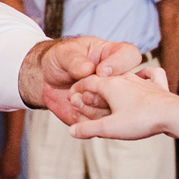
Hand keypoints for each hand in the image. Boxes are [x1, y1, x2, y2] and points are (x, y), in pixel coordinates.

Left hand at [22, 36, 144, 123]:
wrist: (49, 79)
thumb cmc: (61, 59)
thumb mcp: (64, 54)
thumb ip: (75, 61)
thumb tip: (88, 69)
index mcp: (114, 54)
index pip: (129, 56)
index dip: (119, 65)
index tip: (100, 72)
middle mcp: (118, 78)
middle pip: (128, 87)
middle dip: (106, 93)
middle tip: (86, 94)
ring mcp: (112, 98)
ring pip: (117, 109)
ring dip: (95, 108)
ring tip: (75, 101)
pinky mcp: (101, 115)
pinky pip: (102, 124)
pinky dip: (88, 122)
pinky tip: (75, 111)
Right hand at [67, 64, 175, 141]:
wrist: (172, 115)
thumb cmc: (141, 120)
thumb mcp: (110, 128)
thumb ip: (88, 129)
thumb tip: (72, 131)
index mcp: (111, 84)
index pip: (88, 82)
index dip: (77, 89)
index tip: (72, 96)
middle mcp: (125, 78)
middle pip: (104, 79)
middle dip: (94, 88)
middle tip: (86, 99)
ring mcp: (142, 80)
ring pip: (125, 76)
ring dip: (114, 83)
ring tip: (110, 92)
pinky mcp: (158, 86)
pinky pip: (151, 73)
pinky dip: (146, 73)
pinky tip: (144, 76)